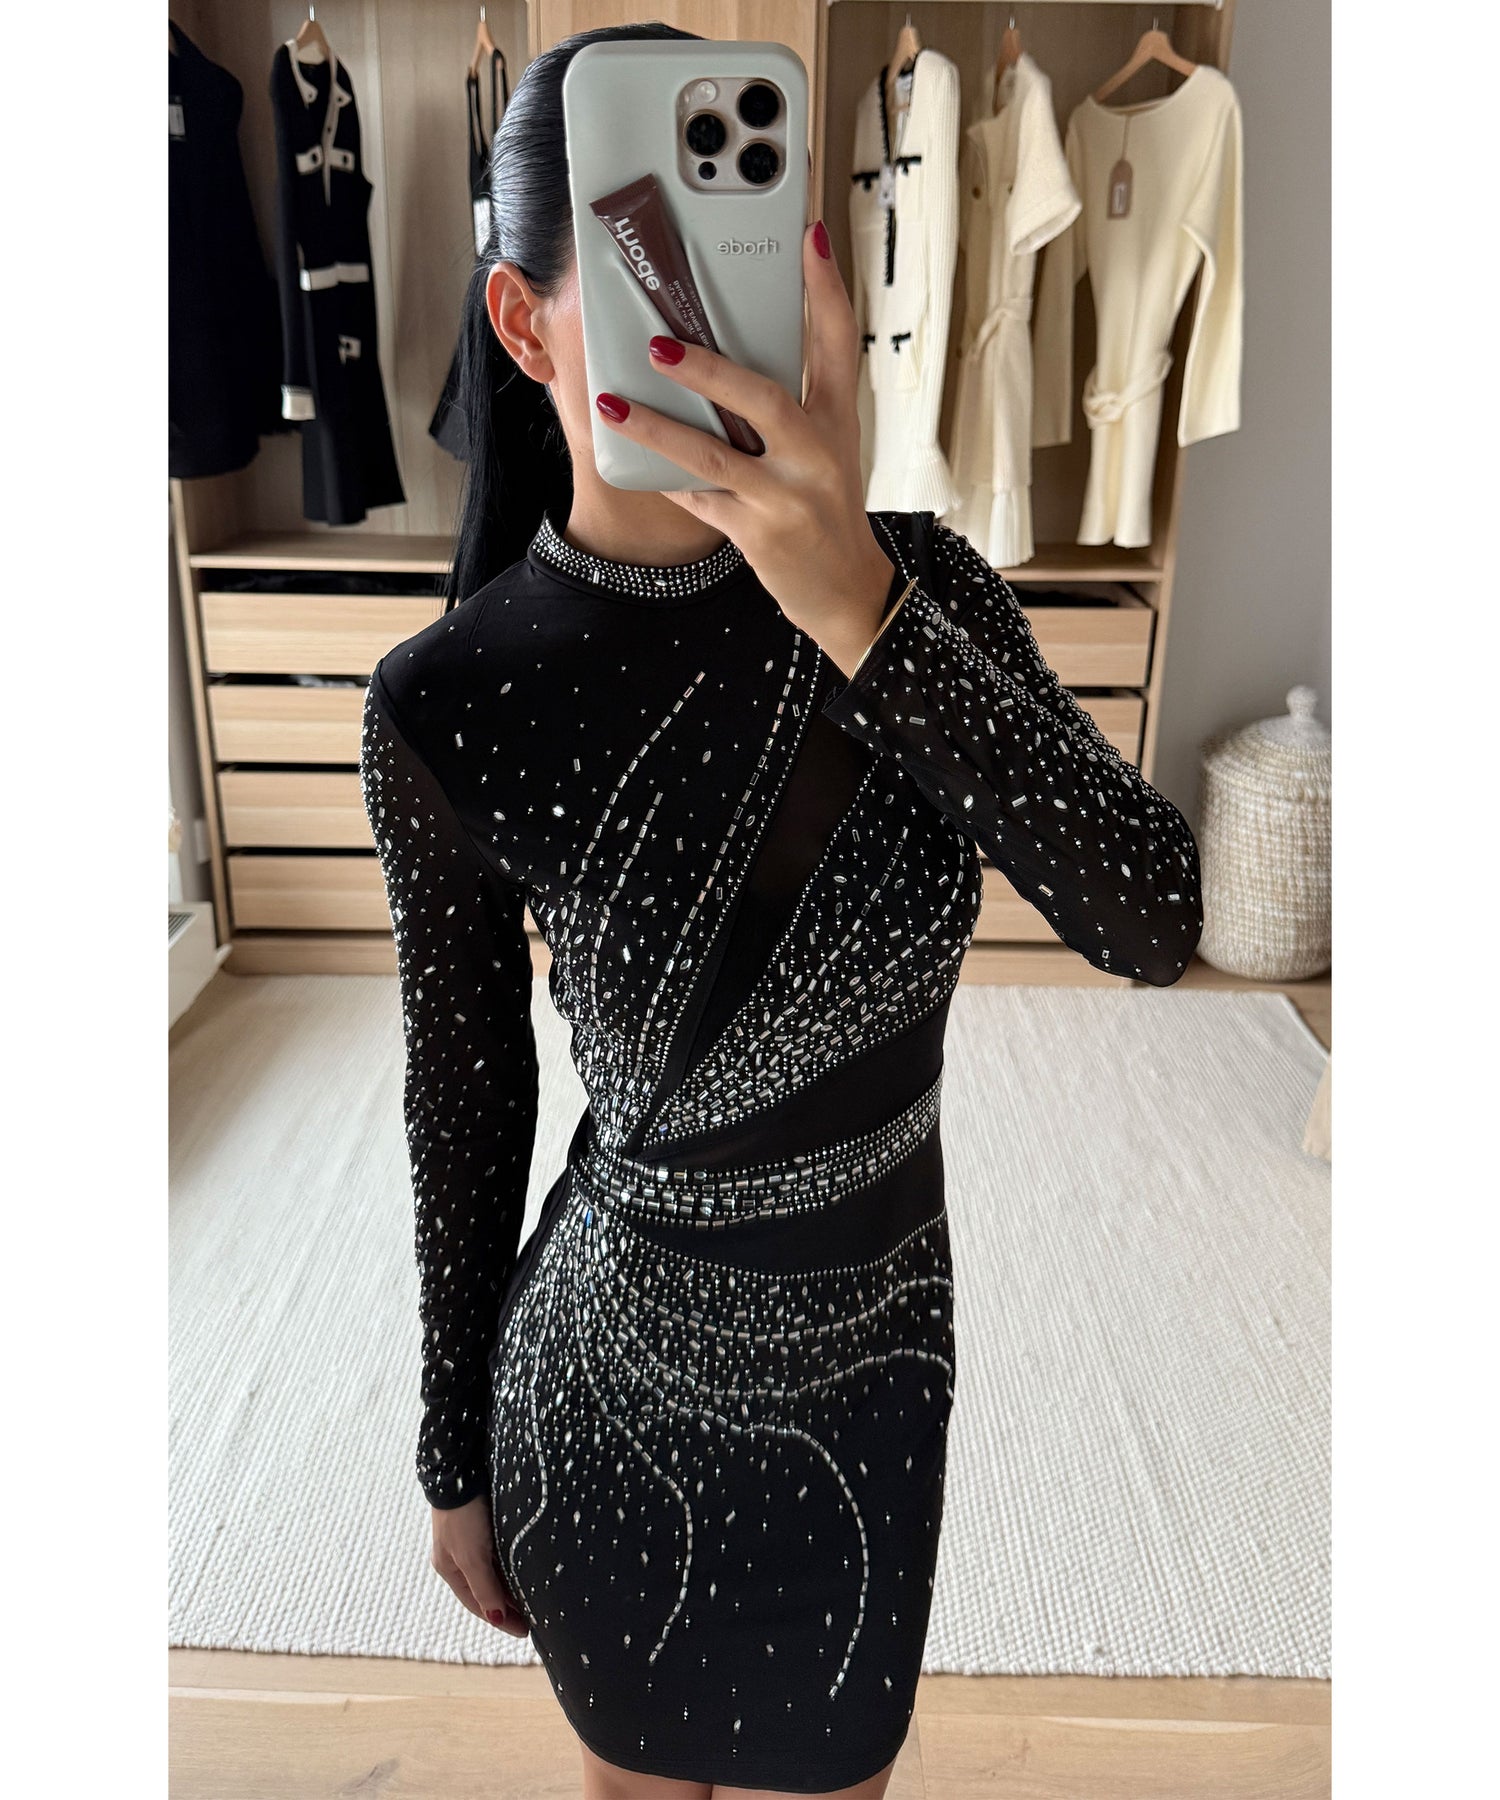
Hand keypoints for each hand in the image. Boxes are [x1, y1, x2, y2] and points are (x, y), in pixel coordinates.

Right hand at [430, 1497, 528, 1637]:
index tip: (525, 1631)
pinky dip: (514, 1564)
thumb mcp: (472, 1556)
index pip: (478, 1603)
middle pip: (487, 1588)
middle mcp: (460, 1555)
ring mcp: (473, 1538)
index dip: (501, 1619)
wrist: (461, 1468)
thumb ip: (485, 1588)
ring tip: (537, 1597)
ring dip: (514, 1584)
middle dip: (509, 1604)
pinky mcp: (487, 1521)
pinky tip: (530, 1567)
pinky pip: (503, 1552)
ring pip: (496, 1570)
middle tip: (536, 1617)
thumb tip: (497, 1619)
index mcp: (450, 1568)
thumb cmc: (462, 1515)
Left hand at [592, 218, 897, 678]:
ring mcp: (786, 497)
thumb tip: (721, 356)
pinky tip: (631, 458)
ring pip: (714, 455)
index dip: (825, 290)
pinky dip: (665, 478)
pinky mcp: (758, 534)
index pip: (839, 343)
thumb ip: (787, 404)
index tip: (808, 237)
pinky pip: (699, 500)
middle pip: (764, 399)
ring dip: (658, 428)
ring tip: (613, 403)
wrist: (845, 589)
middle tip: (660, 345)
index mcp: (837, 421)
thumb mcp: (824, 449)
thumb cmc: (823, 507)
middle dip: (709, 370)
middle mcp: (816, 454)